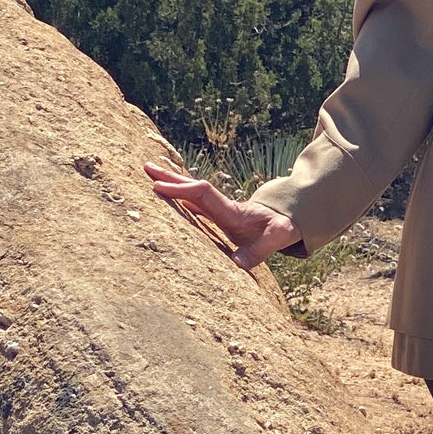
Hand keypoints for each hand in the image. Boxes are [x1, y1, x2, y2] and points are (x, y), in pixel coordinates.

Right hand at [143, 162, 300, 270]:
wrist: (287, 219)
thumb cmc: (281, 228)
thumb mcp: (277, 238)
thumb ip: (259, 251)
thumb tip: (237, 266)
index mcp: (230, 211)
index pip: (202, 195)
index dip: (181, 191)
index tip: (159, 187)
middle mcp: (221, 206)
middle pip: (192, 187)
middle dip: (169, 178)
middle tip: (145, 167)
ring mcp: (218, 209)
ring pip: (190, 193)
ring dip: (170, 183)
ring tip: (148, 173)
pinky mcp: (217, 215)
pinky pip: (193, 203)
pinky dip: (178, 197)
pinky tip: (165, 195)